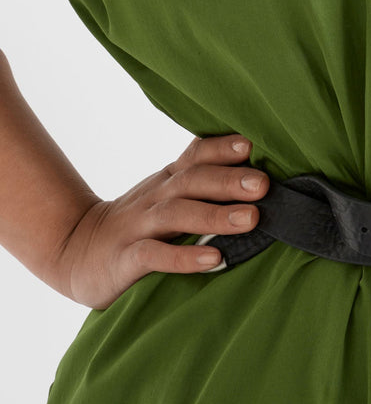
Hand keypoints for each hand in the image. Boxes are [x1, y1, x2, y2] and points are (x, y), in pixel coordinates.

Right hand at [54, 134, 269, 310]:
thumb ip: (201, 181)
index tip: (253, 144)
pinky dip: (183, 257)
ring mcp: (138, 227)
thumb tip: (257, 169)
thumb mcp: (166, 195)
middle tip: (263, 185)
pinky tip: (213, 260)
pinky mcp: (124, 259)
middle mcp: (155, 197)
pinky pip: (153, 255)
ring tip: (250, 218)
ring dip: (214, 214)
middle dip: (229, 179)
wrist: (75, 250)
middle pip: (192, 180)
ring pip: (176, 214)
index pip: (195, 155)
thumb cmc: (138, 223)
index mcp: (168, 181)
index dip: (222, 147)